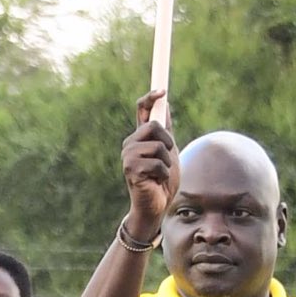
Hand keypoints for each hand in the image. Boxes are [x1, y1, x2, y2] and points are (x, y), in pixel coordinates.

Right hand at [117, 94, 175, 243]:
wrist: (157, 205)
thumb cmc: (162, 180)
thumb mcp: (168, 150)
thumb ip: (165, 130)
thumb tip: (164, 103)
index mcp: (139, 137)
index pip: (141, 109)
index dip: (150, 97)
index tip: (162, 91)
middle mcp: (130, 143)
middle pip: (154, 125)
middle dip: (167, 141)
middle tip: (166, 159)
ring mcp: (128, 156)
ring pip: (158, 146)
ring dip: (167, 162)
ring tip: (160, 174)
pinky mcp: (131, 169)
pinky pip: (158, 163)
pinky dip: (164, 174)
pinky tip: (156, 182)